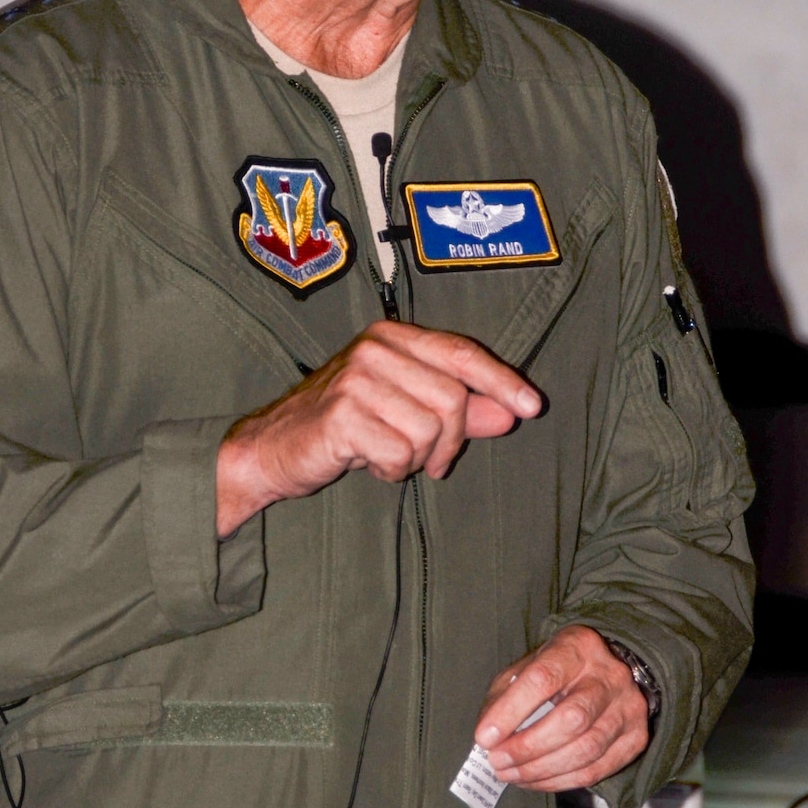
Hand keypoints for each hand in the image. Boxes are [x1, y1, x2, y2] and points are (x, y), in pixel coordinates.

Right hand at [216, 320, 541, 535]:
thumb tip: (513, 413)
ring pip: (428, 430)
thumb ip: (460, 410)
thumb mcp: (407, 412)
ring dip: (416, 458)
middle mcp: (375, 349)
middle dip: (449, 441)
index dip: (501, 380)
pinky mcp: (342, 413)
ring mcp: (356, 378)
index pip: (462, 353)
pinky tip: (367, 462)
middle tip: (428, 460)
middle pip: (452, 400)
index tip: (531, 407)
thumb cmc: (345, 427)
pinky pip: (399, 453)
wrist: (275, 448)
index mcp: (393, 337)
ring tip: (387, 455)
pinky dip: (391, 470)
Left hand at [473, 625, 648, 792]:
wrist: (607, 674)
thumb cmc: (559, 672)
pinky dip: (560, 781)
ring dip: (541, 769)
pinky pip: (596, 770)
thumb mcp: (526, 668)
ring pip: (586, 749)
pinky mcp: (636, 737)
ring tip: (510, 773)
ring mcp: (629, 707)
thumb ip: (504, 697)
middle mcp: (610, 675)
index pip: (543, 678)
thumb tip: (488, 738)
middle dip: (528, 747)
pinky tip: (535, 780)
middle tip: (498, 761)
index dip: (511, 711)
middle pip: (572, 718)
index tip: (486, 736)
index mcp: (578, 646)